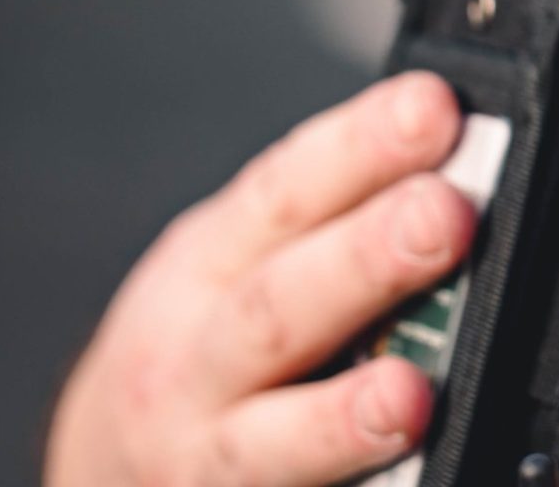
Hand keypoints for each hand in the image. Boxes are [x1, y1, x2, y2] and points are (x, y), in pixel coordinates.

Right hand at [45, 72, 478, 486]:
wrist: (100, 478)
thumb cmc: (198, 352)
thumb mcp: (235, 263)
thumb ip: (328, 218)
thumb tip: (459, 155)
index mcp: (209, 265)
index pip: (285, 191)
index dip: (360, 148)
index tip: (433, 109)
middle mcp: (193, 363)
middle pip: (278, 308)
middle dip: (363, 261)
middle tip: (446, 215)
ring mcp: (204, 460)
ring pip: (267, 442)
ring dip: (341, 418)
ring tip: (411, 396)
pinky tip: (407, 479)